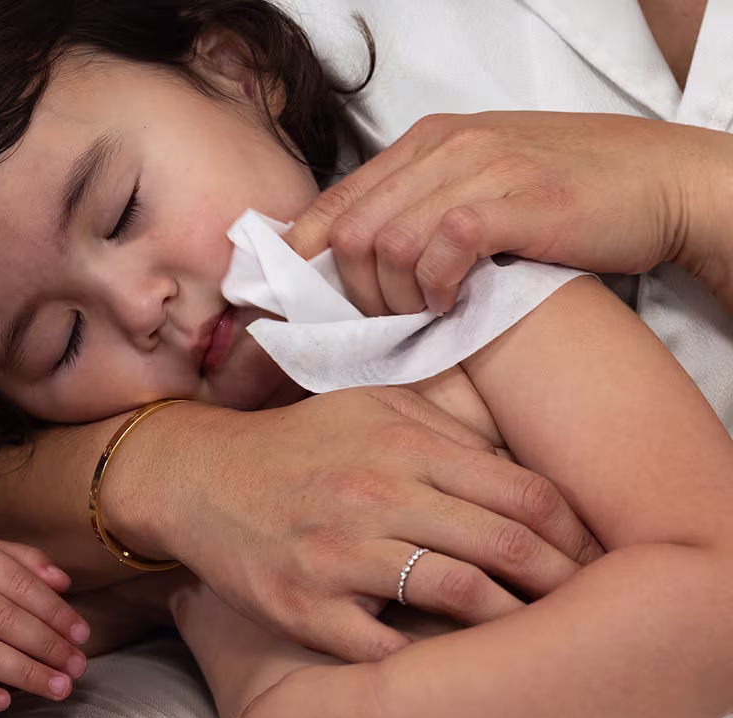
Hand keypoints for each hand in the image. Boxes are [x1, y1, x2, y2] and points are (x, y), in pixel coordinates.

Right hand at [0, 530, 89, 713]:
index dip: (54, 611)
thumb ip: (20, 561)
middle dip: (47, 646)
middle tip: (77, 667)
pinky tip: (3, 702)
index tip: (81, 634)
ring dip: (25, 674)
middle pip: (1, 618)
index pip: (16, 582)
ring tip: (59, 687)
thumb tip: (63, 582)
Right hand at [109, 389, 601, 662]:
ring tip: (530, 633)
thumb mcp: (369, 408)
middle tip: (582, 602)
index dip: (569, 530)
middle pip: (503, 544)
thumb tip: (521, 470)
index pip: (520, 491)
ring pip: (457, 594)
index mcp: (399, 444)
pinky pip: (383, 646)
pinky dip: (423, 658)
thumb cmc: (296, 445)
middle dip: (558, 580)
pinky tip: (445, 658)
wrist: (196, 479)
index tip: (585, 555)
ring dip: (509, 621)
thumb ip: (446, 429)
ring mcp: (336, 554)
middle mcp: (373, 495)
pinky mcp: (303, 607)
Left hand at [282, 111, 731, 314]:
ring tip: (424, 315)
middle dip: (356, 292)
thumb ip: (421, 205)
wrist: (662, 181)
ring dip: (397, 296)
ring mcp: (483, 169)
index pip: (336, 204)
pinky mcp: (520, 199)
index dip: (311, 262)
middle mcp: (446, 146)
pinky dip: (436, 286)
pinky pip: (443, 245)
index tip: (314, 305)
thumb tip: (356, 258)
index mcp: (426, 141)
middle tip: (385, 322)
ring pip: (389, 242)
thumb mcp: (480, 184)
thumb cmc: (569, 192)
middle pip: (353, 232)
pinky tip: (452, 303)